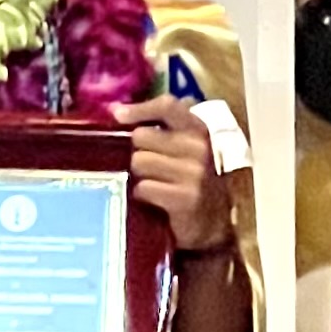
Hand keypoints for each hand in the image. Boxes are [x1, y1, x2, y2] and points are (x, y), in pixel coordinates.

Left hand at [115, 93, 236, 256]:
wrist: (213, 225)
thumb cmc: (192, 182)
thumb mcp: (188, 149)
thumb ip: (163, 127)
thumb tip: (117, 110)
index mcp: (199, 130)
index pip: (167, 106)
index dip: (139, 109)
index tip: (118, 115)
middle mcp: (199, 148)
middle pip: (141, 136)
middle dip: (137, 151)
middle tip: (147, 166)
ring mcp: (193, 174)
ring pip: (139, 162)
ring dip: (139, 175)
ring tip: (152, 183)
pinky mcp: (184, 198)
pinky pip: (143, 187)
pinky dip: (142, 195)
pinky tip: (153, 200)